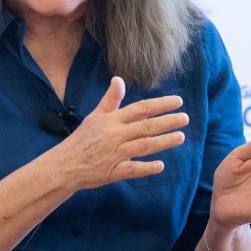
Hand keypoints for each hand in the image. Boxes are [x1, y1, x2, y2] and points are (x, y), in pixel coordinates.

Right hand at [53, 76, 188, 190]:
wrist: (65, 164)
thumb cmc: (82, 139)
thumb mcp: (95, 116)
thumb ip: (111, 99)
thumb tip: (118, 79)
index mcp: (111, 120)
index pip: (140, 109)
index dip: (160, 104)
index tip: (178, 101)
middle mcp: (114, 135)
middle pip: (145, 126)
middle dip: (167, 122)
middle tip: (185, 118)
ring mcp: (114, 154)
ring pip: (142, 146)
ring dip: (163, 141)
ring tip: (180, 137)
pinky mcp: (112, 172)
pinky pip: (131, 169)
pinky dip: (146, 168)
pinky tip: (160, 165)